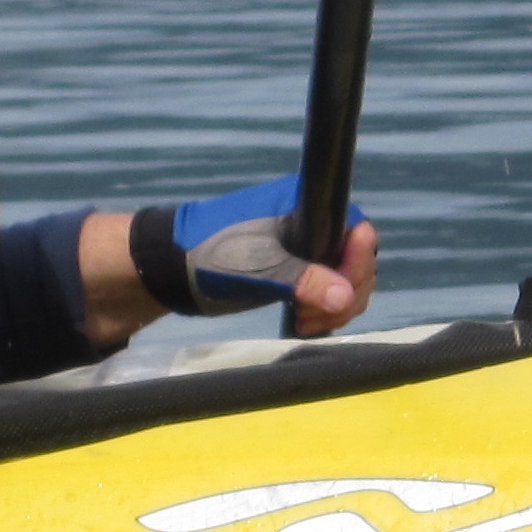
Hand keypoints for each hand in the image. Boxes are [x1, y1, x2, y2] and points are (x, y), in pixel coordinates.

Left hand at [74, 182, 384, 346]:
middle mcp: (311, 225)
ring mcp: (303, 251)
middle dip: (346, 293)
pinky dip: (322, 311)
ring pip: (344, 281)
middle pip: (356, 260)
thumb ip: (305, 281)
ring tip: (304, 323)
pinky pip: (325, 292)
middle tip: (315, 315)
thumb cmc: (215, 254)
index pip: (357, 229)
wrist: (173, 269)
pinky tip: (303, 324)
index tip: (342, 290)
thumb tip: (347, 297)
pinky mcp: (293, 274)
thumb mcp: (262, 268)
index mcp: (307, 207)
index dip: (357, 261)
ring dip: (334, 307)